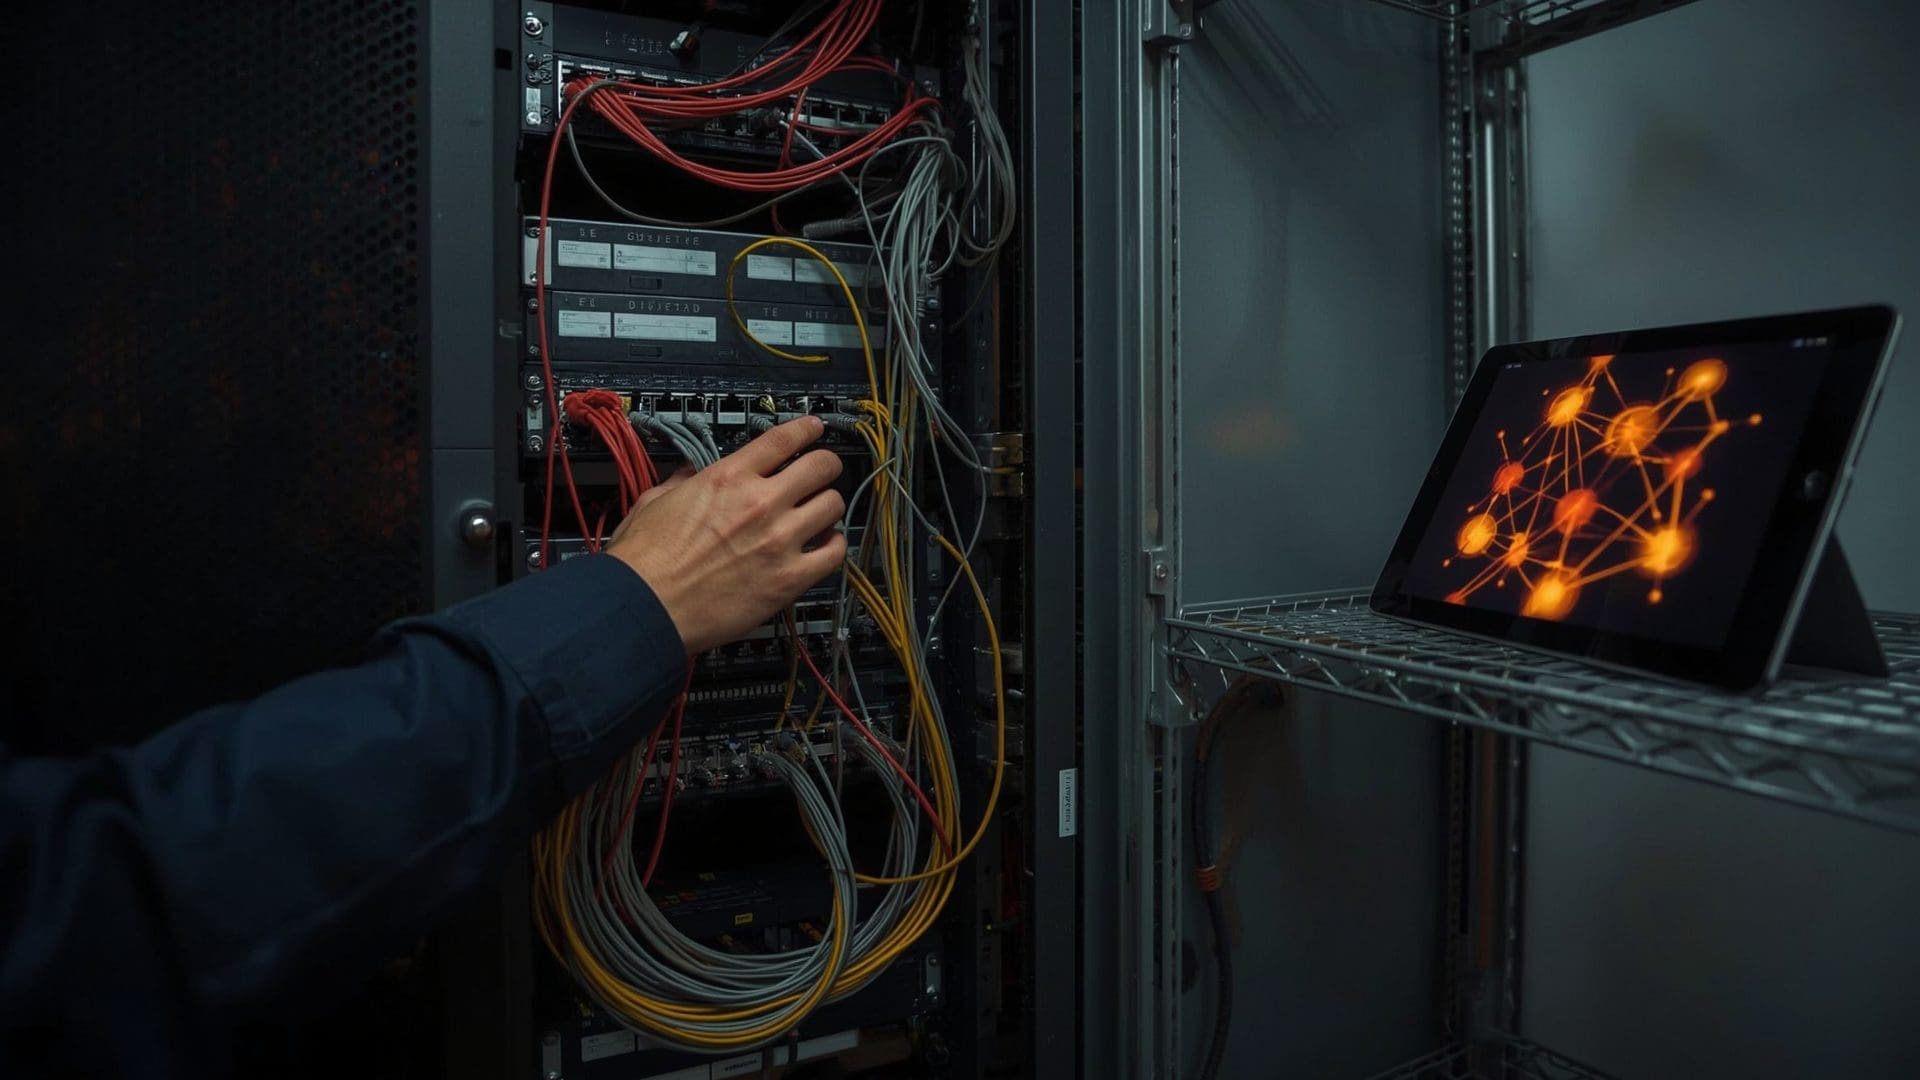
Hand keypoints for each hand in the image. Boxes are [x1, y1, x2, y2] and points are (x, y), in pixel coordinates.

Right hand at [605, 416, 847, 654]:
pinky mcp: (789, 579)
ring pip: (833, 505)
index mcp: (727, 478)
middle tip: (822, 473)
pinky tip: (823, 546)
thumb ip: (682, 482)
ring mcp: (779, 541)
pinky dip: (834, 546)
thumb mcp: (654, 501)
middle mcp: (760, 503)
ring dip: (828, 506)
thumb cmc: (644, 562)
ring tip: (819, 514)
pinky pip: (834, 553)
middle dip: (825, 465)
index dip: (806, 429)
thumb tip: (692, 474)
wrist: (645, 607)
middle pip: (821, 466)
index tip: (814, 428)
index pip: (783, 439)